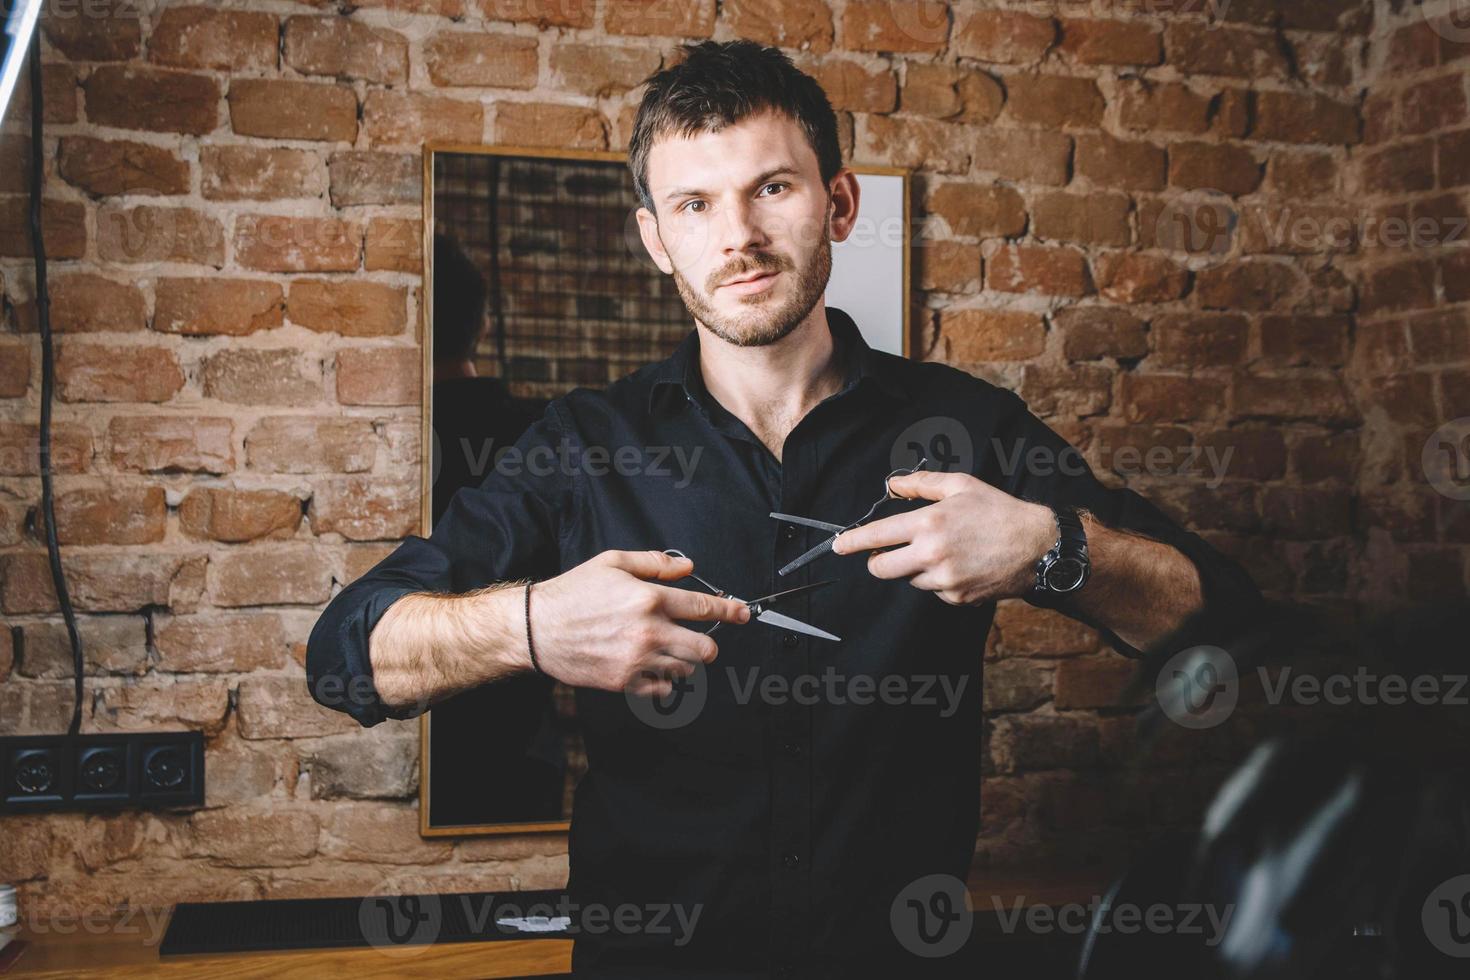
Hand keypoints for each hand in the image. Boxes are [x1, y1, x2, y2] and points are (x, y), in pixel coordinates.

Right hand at [527, 550, 750, 696]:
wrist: (538, 630)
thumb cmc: (572, 594)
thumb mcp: (612, 563)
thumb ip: (654, 563)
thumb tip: (686, 566)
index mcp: (648, 599)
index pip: (703, 606)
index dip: (730, 610)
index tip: (743, 613)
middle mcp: (649, 631)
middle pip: (704, 647)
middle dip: (708, 642)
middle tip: (697, 637)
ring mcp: (638, 660)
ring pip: (685, 669)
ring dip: (684, 660)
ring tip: (667, 649)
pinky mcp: (625, 682)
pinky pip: (664, 689)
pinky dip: (664, 680)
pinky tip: (652, 665)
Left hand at [830, 470, 1056, 605]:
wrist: (1037, 547)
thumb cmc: (999, 511)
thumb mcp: (961, 485)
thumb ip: (922, 484)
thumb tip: (893, 485)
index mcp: (929, 524)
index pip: (876, 536)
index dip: (852, 542)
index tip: (838, 545)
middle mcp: (932, 555)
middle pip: (881, 568)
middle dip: (876, 561)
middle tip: (884, 552)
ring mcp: (944, 580)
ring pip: (909, 579)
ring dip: (914, 569)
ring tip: (942, 551)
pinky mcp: (957, 598)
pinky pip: (933, 590)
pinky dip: (938, 580)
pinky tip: (960, 565)